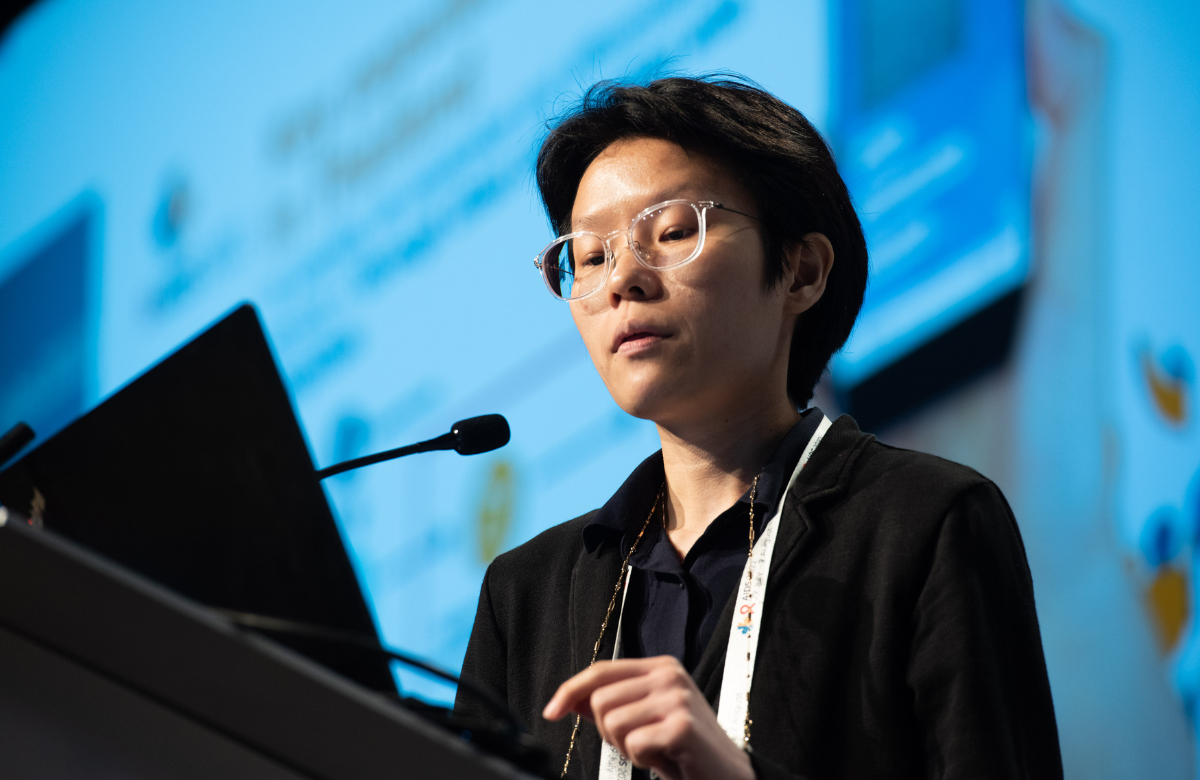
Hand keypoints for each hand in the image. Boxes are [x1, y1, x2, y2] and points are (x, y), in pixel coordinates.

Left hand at [542, 656, 754, 779]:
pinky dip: (641, 760)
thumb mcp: (645, 718)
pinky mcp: (681, 726)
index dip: (570, 691)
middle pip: (600, 700)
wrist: (727, 774)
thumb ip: (612, 703)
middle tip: (638, 742)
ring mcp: (677, 699)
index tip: (551, 711)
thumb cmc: (684, 748)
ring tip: (653, 749)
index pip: (601, 670)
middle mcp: (669, 676)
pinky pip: (633, 744)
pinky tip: (664, 758)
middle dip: (608, 731)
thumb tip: (571, 698)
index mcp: (660, 667)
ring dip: (625, 747)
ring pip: (612, 722)